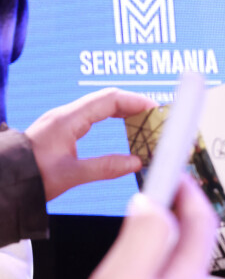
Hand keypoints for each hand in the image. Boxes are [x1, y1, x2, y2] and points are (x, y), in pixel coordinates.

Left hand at [25, 88, 155, 200]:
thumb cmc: (32, 176)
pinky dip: (111, 116)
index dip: (135, 101)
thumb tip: (136, 162)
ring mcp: (63, 119)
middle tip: (155, 116)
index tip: (155, 109)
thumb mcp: (72, 175)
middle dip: (134, 104)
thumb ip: (106, 168)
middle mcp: (66, 114)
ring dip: (123, 109)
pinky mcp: (62, 128)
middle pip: (107, 98)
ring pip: (100, 105)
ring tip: (144, 121)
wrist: (5, 179)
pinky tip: (122, 126)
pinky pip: (92, 114)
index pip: (109, 99)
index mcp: (69, 119)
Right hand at [77, 175, 217, 278]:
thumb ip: (144, 236)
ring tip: (134, 261)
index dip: (189, 194)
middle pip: (190, 254)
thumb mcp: (127, 278)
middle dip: (173, 228)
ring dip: (162, 263)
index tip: (177, 176)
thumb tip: (154, 207)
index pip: (200, 224)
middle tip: (150, 212)